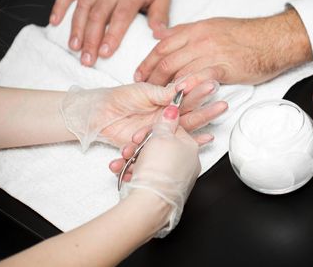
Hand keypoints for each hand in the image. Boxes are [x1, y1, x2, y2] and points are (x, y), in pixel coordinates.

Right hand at [49, 0, 172, 66]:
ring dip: (76, 28)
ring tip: (74, 47)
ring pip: (82, 6)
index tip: (104, 53)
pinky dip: (60, 5)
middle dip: (90, 39)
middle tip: (87, 59)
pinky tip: (55, 22)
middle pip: (98, 15)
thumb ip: (160, 16)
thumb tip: (160, 36)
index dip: (111, 36)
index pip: (120, 16)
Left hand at [61, 81, 226, 150]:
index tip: (212, 83)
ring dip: (203, 121)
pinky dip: (191, 141)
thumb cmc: (118, 98)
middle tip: (223, 103)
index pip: (184, 95)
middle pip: (190, 112)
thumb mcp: (142, 91)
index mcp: (162, 100)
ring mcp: (161, 129)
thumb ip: (162, 92)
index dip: (198, 90)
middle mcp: (165, 115)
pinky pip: (174, 143)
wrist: (99, 115)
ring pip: (186, 126)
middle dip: (207, 107)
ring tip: (219, 113)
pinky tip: (206, 139)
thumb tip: (181, 87)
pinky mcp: (154, 142)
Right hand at [118, 105, 200, 236]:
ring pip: (149, 161)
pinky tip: (123, 172)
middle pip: (159, 146)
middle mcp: (185, 163)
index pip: (172, 130)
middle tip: (130, 148)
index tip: (141, 134)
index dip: (153, 130)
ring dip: (132, 159)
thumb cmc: (159, 171)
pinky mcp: (163, 189)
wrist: (150, 203)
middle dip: (138, 146)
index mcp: (190, 147)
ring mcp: (174, 177)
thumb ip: (166, 122)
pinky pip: (146, 175)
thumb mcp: (161, 137)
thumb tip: (173, 109)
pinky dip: (133, 173)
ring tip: (122, 161)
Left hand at [134, 8, 312, 90]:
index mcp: (196, 29)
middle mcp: (200, 39)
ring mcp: (211, 52)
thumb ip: (186, 32)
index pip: (163, 45)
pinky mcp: (223, 67)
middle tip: (144, 89)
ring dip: (166, 87)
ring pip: (179, 70)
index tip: (140, 73)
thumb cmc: (245, 35)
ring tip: (158, 99)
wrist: (272, 39)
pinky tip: (179, 97)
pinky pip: (200, 78)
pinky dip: (187, 88)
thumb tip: (162, 34)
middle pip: (167, 59)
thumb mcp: (211, 25)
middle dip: (152, 76)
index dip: (148, 61)